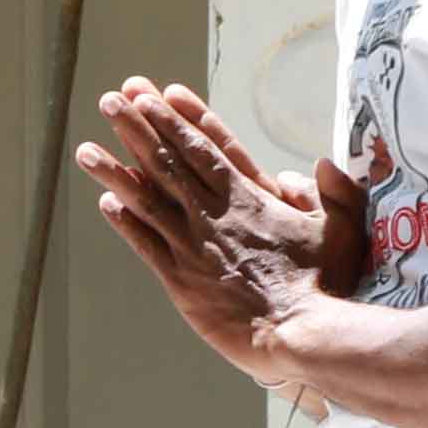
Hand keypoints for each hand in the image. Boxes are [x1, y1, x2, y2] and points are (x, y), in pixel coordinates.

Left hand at [80, 78, 353, 376]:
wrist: (299, 332)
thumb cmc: (325, 284)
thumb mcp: (342, 229)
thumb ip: (333, 192)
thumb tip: (317, 166)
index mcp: (250, 197)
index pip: (207, 147)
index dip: (178, 119)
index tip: (154, 94)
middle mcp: (215, 214)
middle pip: (169, 162)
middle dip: (138, 128)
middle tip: (111, 99)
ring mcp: (194, 245)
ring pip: (147, 198)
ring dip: (115, 171)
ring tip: (85, 149)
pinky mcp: (181, 280)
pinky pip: (145, 243)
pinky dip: (125, 221)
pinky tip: (105, 201)